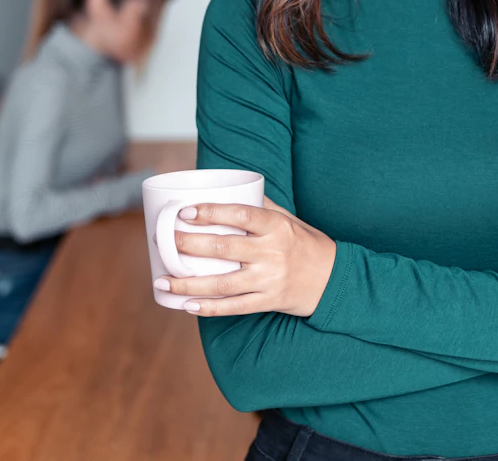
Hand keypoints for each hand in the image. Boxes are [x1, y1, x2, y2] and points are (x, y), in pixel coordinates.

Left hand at [154, 198, 335, 317]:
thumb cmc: (307, 244)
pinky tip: (187, 306)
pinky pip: (234, 307)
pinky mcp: (269, 300)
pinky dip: (209, 308)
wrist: (334, 280)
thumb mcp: (289, 219)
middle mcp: (272, 252)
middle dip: (189, 245)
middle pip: (224, 248)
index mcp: (277, 227)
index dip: (211, 212)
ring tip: (163, 281)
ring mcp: (270, 279)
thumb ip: (260, 207)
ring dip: (189, 284)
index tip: (185, 212)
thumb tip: (227, 189)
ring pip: (223, 283)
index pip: (240, 215)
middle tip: (164, 241)